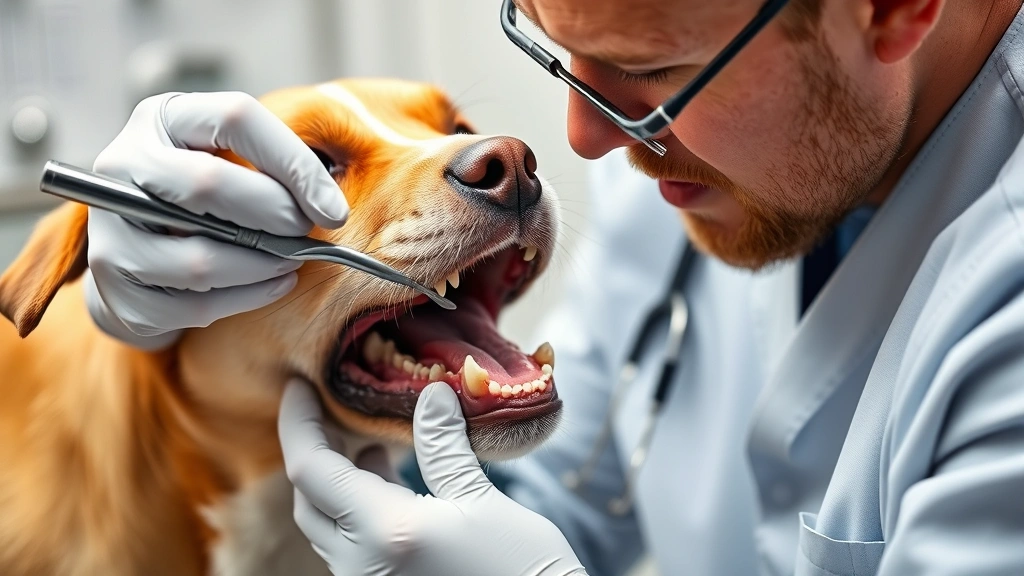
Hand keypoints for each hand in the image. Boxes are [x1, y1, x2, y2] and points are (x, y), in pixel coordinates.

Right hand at [86, 91, 348, 348]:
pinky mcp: (114, 287)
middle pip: (208, 183)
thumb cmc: (205, 197)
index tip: (334, 208)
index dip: (295, 163)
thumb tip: (329, 204)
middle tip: (305, 231)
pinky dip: (247, 298)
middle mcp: (121, 164)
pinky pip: (195, 304)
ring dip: (263, 265)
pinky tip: (271, 284)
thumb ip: (278, 165)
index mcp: (161, 118)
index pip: (235, 118)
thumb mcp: (233, 157)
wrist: (139, 249)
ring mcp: (110, 229)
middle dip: (275, 214)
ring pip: (201, 258)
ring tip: (290, 260)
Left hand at [278, 379, 586, 575]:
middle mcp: (362, 564)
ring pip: (326, 525)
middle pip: (308, 500)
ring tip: (367, 443)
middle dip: (314, 451)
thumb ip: (444, 446)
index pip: (311, 469)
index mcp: (383, 531)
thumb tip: (431, 394)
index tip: (298, 386)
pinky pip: (350, 545)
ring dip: (336, 481)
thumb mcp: (482, 500)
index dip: (298, 423)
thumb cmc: (521, 568)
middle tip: (330, 410)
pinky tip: (387, 484)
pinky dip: (356, 508)